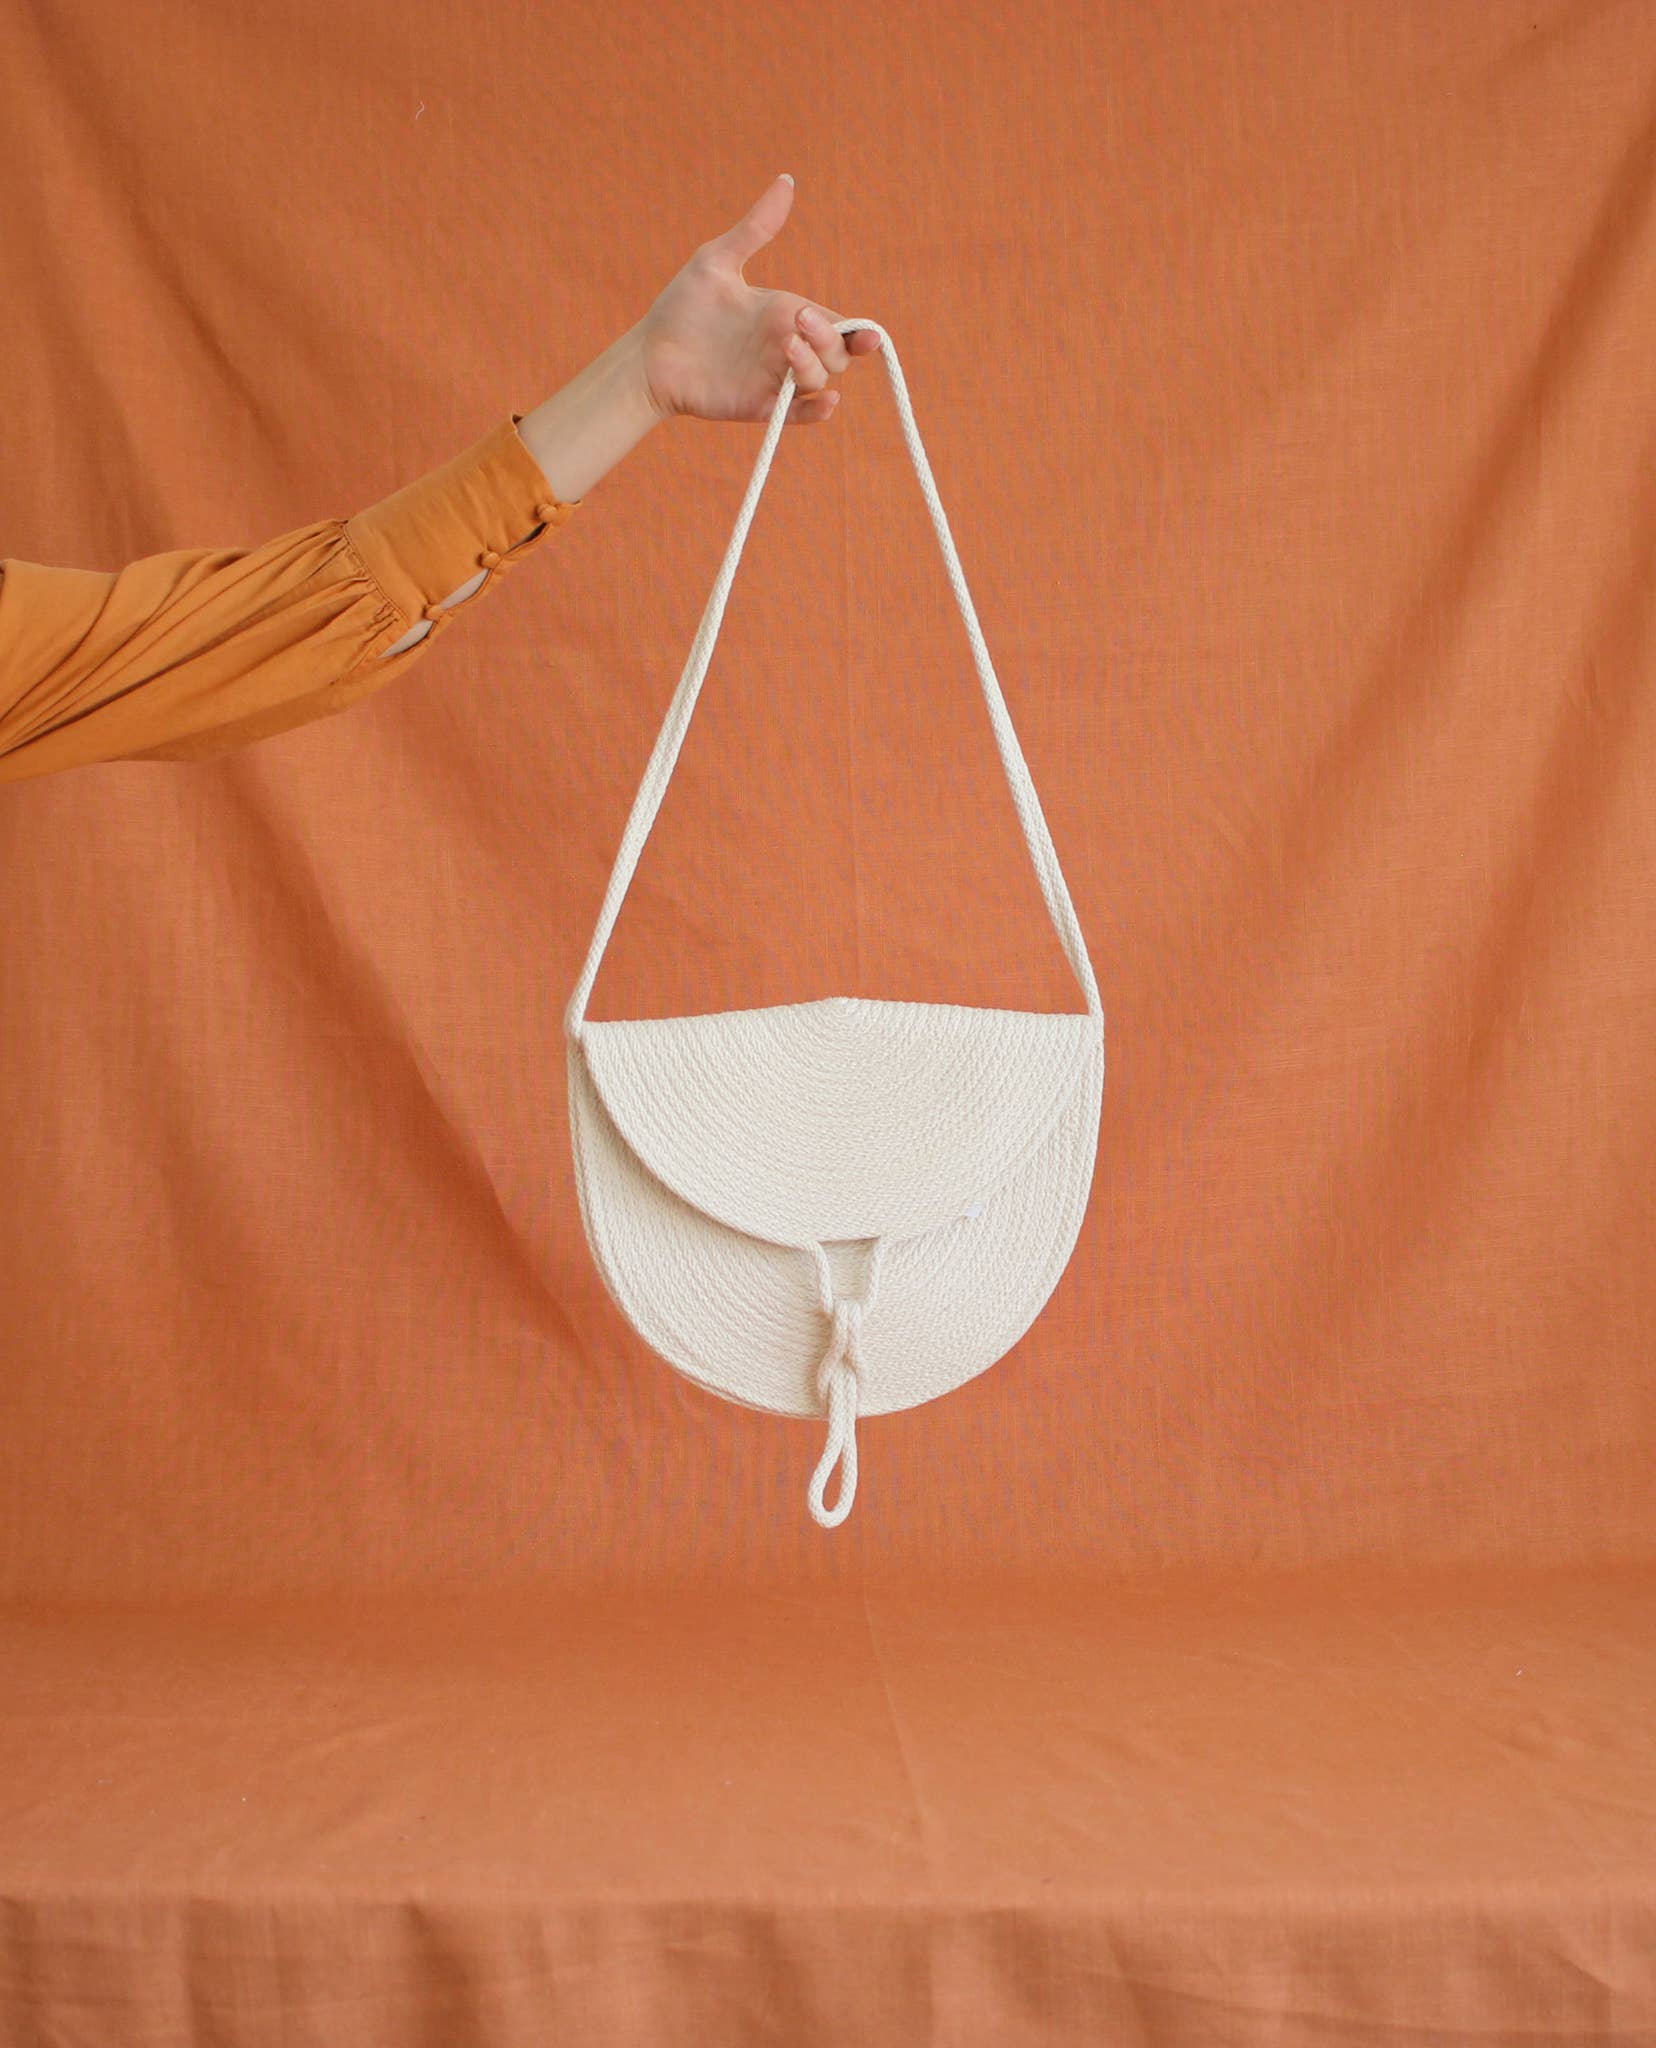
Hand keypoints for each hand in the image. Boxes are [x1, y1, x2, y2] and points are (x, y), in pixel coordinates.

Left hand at [632, 174, 882, 425]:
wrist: (650, 355)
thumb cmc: (682, 306)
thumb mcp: (719, 260)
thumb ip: (756, 227)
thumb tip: (787, 180)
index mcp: (785, 313)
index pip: (837, 325)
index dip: (856, 331)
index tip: (865, 332)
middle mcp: (787, 347)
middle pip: (836, 354)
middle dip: (830, 340)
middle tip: (798, 322)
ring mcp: (775, 379)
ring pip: (820, 379)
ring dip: (816, 367)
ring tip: (788, 349)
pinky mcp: (759, 406)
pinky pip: (799, 415)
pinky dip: (817, 412)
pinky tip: (826, 402)